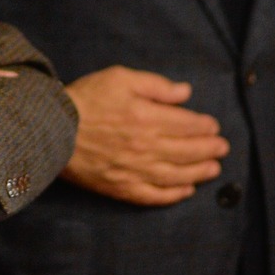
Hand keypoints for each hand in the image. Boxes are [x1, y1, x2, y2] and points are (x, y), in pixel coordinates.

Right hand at [60, 65, 228, 205]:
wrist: (51, 129)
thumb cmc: (86, 99)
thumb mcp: (120, 78)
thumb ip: (156, 85)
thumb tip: (185, 92)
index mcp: (148, 118)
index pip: (187, 124)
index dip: (204, 126)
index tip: (214, 126)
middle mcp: (147, 147)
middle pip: (187, 151)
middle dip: (209, 149)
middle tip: (222, 148)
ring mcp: (135, 171)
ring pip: (177, 175)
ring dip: (199, 172)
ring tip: (214, 169)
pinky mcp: (122, 188)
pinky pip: (154, 196)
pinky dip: (174, 195)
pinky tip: (186, 191)